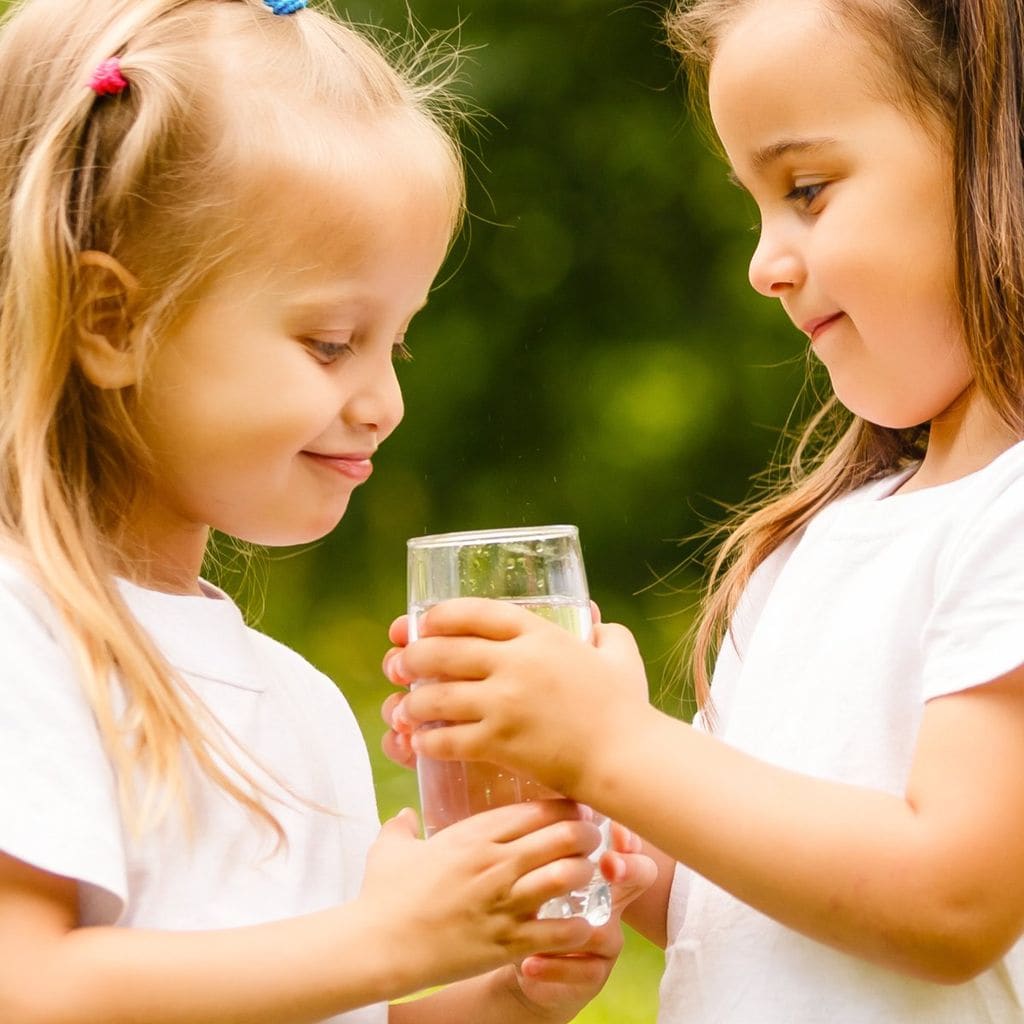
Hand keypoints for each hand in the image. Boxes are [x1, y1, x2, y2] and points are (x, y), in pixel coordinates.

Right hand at [359, 800, 602, 989]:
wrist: (377, 946)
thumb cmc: (382, 895)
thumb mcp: (390, 849)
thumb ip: (402, 826)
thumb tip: (404, 816)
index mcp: (474, 835)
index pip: (538, 809)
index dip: (566, 808)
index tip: (575, 812)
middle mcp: (495, 863)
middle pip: (564, 836)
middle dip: (586, 836)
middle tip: (591, 842)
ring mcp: (503, 902)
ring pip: (568, 876)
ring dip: (585, 874)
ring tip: (588, 877)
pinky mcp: (506, 943)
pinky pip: (559, 931)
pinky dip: (578, 926)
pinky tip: (581, 923)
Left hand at [385, 597, 649, 797]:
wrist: (625, 757)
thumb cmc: (625, 708)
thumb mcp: (618, 654)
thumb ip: (604, 631)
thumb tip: (593, 618)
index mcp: (539, 634)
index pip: (474, 612)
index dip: (441, 615)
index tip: (423, 623)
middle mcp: (515, 663)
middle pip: (444, 651)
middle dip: (413, 657)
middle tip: (400, 665)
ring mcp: (504, 703)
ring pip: (437, 696)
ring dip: (412, 702)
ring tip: (403, 709)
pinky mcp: (500, 742)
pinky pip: (447, 739)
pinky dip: (427, 740)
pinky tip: (421, 743)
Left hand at [505, 823, 657, 1020]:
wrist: (523, 959)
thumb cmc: (531, 901)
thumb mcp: (535, 869)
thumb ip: (543, 840)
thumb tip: (538, 801)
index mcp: (598, 871)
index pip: (626, 843)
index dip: (627, 835)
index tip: (614, 829)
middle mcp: (612, 902)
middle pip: (639, 877)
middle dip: (627, 868)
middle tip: (609, 864)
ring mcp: (606, 941)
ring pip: (604, 931)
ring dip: (571, 929)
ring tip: (543, 926)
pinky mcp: (592, 976)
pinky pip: (582, 973)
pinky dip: (552, 968)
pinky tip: (528, 964)